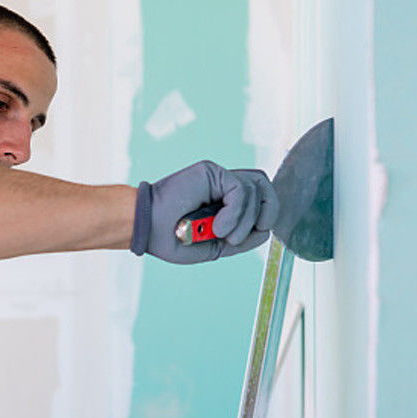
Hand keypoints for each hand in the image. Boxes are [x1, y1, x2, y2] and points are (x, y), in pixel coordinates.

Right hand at [130, 161, 278, 263]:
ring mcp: (217, 176)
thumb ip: (241, 239)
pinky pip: (239, 190)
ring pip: (254, 188)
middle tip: (257, 229)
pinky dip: (234, 213)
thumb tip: (265, 231)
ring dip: (244, 219)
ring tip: (222, 234)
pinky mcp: (211, 172)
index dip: (267, 212)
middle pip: (263, 183)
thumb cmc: (172, 238)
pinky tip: (217, 227)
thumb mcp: (214, 246)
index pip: (259, 195)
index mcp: (224, 201)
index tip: (257, 232)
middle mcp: (223, 185)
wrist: (147, 229)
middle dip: (269, 209)